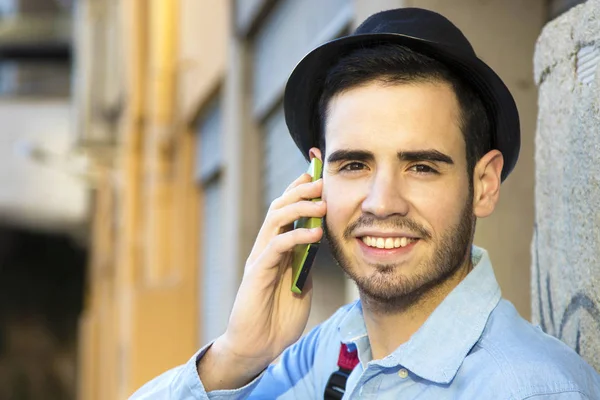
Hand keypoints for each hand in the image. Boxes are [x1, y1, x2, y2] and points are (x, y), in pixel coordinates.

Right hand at [198, 172, 325, 389]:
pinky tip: (315, 234)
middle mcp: (265, 248)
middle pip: (279, 207)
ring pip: (275, 220)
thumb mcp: (301, 284)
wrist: (258, 347)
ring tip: (321, 204)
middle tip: (322, 182)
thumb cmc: (279, 318)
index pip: (286, 212)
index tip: (319, 176)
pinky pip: (276, 246)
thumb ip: (306, 262)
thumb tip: (319, 242)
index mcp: (276, 249)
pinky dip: (296, 236)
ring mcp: (260, 259)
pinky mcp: (257, 273)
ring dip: (299, 208)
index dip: (300, 191)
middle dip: (300, 191)